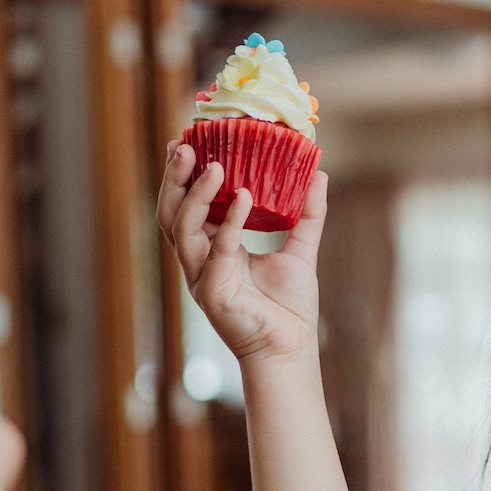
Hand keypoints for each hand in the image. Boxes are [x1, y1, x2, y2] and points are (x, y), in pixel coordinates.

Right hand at [157, 142, 328, 363]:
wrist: (291, 349)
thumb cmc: (289, 308)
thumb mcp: (300, 250)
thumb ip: (307, 213)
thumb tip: (319, 172)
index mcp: (211, 250)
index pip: (186, 206)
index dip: (182, 176)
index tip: (189, 141)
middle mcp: (199, 262)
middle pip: (170, 213)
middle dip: (174, 179)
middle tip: (185, 145)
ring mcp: (201, 278)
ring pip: (182, 229)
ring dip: (194, 194)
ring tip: (214, 164)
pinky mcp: (213, 293)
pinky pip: (217, 250)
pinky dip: (228, 222)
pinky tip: (242, 196)